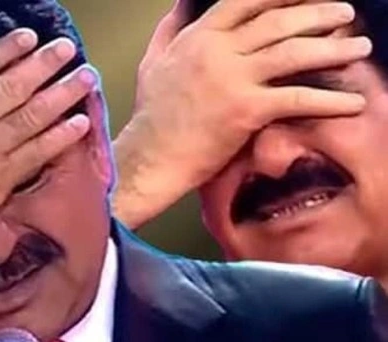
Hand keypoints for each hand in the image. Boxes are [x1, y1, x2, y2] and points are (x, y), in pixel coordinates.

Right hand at [0, 29, 94, 260]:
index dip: (2, 52)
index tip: (27, 37)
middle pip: (10, 90)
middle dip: (42, 66)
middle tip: (67, 49)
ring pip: (29, 119)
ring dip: (60, 95)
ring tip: (85, 76)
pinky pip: (35, 156)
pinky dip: (60, 138)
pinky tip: (81, 122)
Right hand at [113, 0, 369, 227]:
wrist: (151, 157)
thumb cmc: (151, 113)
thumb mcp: (153, 60)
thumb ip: (171, 26)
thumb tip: (182, 1)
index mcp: (199, 37)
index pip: (246, 0)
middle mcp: (218, 52)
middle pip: (278, 22)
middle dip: (318, 14)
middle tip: (345, 13)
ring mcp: (232, 80)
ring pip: (294, 53)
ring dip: (334, 48)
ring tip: (360, 48)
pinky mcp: (246, 111)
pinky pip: (297, 99)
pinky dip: (330, 101)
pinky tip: (353, 102)